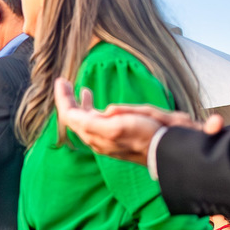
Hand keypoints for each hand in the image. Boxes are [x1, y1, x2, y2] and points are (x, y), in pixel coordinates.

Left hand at [54, 79, 168, 164]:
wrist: (168, 148)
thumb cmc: (145, 137)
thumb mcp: (116, 128)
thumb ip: (95, 122)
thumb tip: (96, 112)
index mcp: (94, 134)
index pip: (70, 115)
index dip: (63, 98)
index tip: (60, 81)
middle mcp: (98, 136)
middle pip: (75, 117)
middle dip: (68, 100)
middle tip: (64, 83)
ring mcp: (109, 136)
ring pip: (88, 120)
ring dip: (82, 104)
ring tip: (82, 91)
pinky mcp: (122, 135)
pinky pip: (101, 122)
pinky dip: (97, 111)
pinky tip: (99, 106)